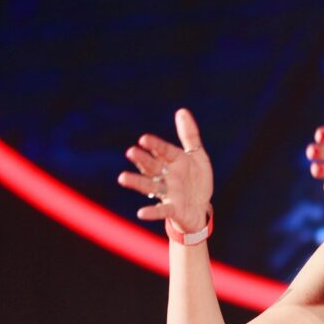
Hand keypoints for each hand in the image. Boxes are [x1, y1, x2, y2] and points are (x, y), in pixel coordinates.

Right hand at [117, 108, 213, 233]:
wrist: (201, 207)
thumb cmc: (196, 180)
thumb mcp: (196, 156)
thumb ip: (189, 135)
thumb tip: (181, 111)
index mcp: (172, 161)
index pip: (162, 150)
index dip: (154, 145)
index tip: (144, 139)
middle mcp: (166, 176)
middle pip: (152, 166)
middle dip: (143, 159)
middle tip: (131, 152)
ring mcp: (168, 193)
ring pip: (150, 186)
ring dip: (137, 182)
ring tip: (122, 178)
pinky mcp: (173, 209)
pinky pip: (162, 210)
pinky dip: (152, 212)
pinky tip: (141, 213)